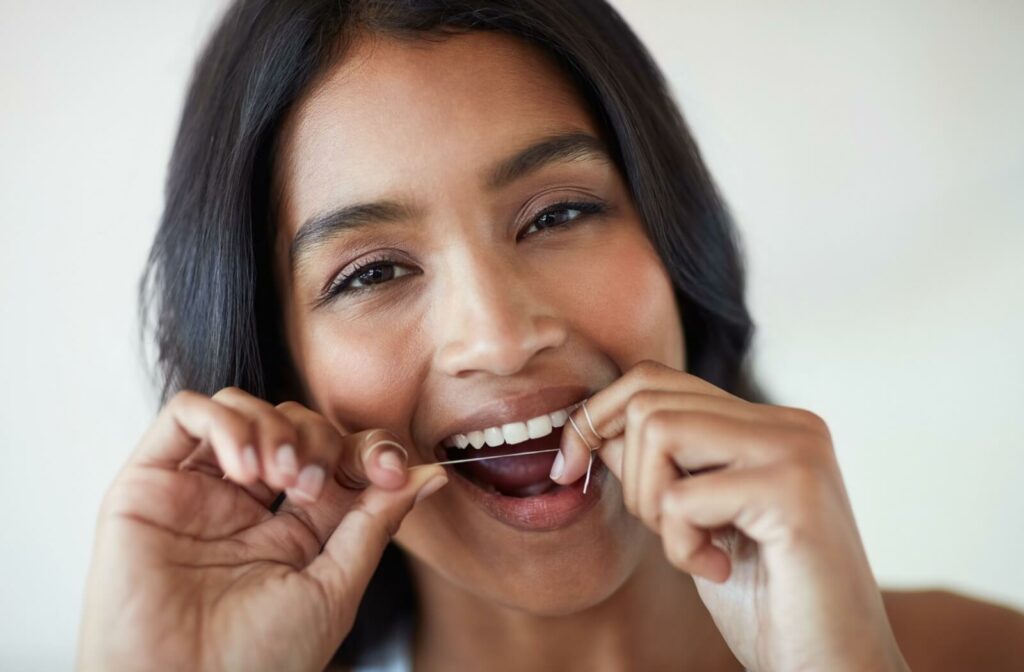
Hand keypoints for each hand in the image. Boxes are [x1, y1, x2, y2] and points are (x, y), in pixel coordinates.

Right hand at [77, 387, 447, 671]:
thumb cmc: (258, 661)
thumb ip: (375, 521)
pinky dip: (225, 422)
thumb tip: (430, 474)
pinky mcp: (148, 483)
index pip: (336, 456)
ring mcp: (197, 491)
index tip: (389, 469)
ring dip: (275, 428)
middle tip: (314, 484)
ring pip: (243, 408)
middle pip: (294, 423)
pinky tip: (243, 467)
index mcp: (294, 531)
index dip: (367, 449)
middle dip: (319, 439)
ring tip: (278, 477)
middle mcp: (246, 505)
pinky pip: (186, 412)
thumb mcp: (335, 586)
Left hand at [554, 361, 909, 671]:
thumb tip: (593, 427)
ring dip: (653, 504)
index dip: (597, 418)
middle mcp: (790, 423)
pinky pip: (681, 498)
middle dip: (629, 473)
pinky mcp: (793, 492)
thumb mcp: (695, 519)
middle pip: (649, 399)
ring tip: (695, 548)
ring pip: (659, 430)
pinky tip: (719, 571)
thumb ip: (657, 466)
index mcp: (769, 423)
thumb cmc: (767, 599)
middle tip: (666, 529)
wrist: (834, 666)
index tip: (569, 468)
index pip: (656, 379)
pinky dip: (680, 546)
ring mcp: (796, 450)